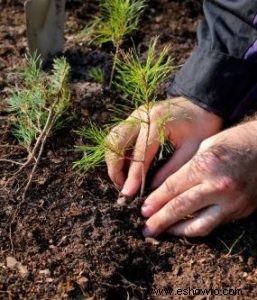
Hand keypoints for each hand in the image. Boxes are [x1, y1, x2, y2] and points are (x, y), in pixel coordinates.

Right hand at [106, 97, 221, 195]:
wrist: (201, 104)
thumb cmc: (201, 127)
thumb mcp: (191, 150)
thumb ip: (171, 170)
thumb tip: (151, 190)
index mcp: (157, 123)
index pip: (139, 155)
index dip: (132, 177)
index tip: (127, 194)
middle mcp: (141, 116)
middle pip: (116, 144)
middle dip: (115, 168)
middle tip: (122, 186)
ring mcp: (136, 114)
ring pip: (113, 138)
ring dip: (113, 160)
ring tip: (121, 178)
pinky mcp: (134, 117)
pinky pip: (117, 135)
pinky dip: (116, 152)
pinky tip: (124, 165)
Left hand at [141, 120, 256, 236]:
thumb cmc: (232, 142)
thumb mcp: (204, 146)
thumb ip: (185, 168)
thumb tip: (162, 187)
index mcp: (205, 165)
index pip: (172, 187)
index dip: (155, 200)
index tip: (143, 210)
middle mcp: (218, 185)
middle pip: (180, 207)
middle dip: (160, 220)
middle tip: (145, 228)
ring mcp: (231, 201)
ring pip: (198, 224)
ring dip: (176, 230)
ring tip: (161, 233)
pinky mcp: (240, 211)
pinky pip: (212, 224)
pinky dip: (195, 229)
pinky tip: (182, 229)